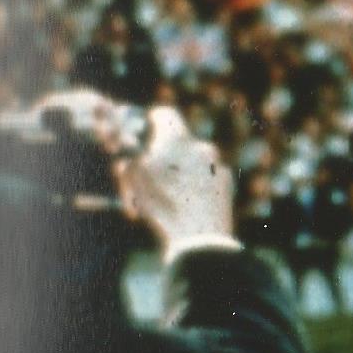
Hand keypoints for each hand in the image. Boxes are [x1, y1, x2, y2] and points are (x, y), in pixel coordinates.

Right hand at [114, 106, 235, 255]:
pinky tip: (184, 204)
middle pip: (176, 142)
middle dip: (160, 156)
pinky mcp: (226, 182)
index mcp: (178, 139)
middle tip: (147, 177)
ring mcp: (217, 164)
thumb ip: (130, 157)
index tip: (143, 135)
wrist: (200, 237)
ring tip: (163, 198)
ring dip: (175, 173)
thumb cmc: (162, 204)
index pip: (164, 114)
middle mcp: (202, 146)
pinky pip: (205, 176)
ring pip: (190, 161)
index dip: (150, 122)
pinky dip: (193, 185)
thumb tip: (125, 149)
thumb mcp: (134, 178)